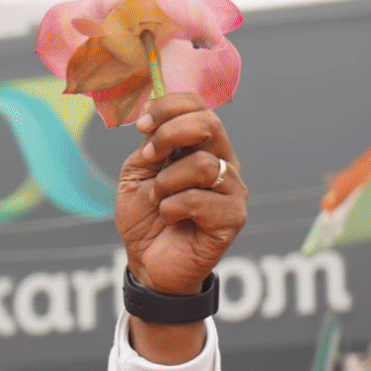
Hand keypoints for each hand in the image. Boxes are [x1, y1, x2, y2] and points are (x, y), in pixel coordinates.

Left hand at [116, 94, 246, 295]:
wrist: (148, 264)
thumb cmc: (145, 219)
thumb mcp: (137, 174)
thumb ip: (149, 145)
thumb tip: (154, 118)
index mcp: (202, 147)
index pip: (198, 106)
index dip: (168, 107)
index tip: (142, 127)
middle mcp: (223, 163)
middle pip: (210, 123)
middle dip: (170, 134)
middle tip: (150, 158)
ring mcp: (232, 190)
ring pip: (203, 165)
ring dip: (167, 182)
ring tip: (159, 200)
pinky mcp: (233, 218)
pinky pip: (199, 199)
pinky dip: (172, 208)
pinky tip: (171, 219)